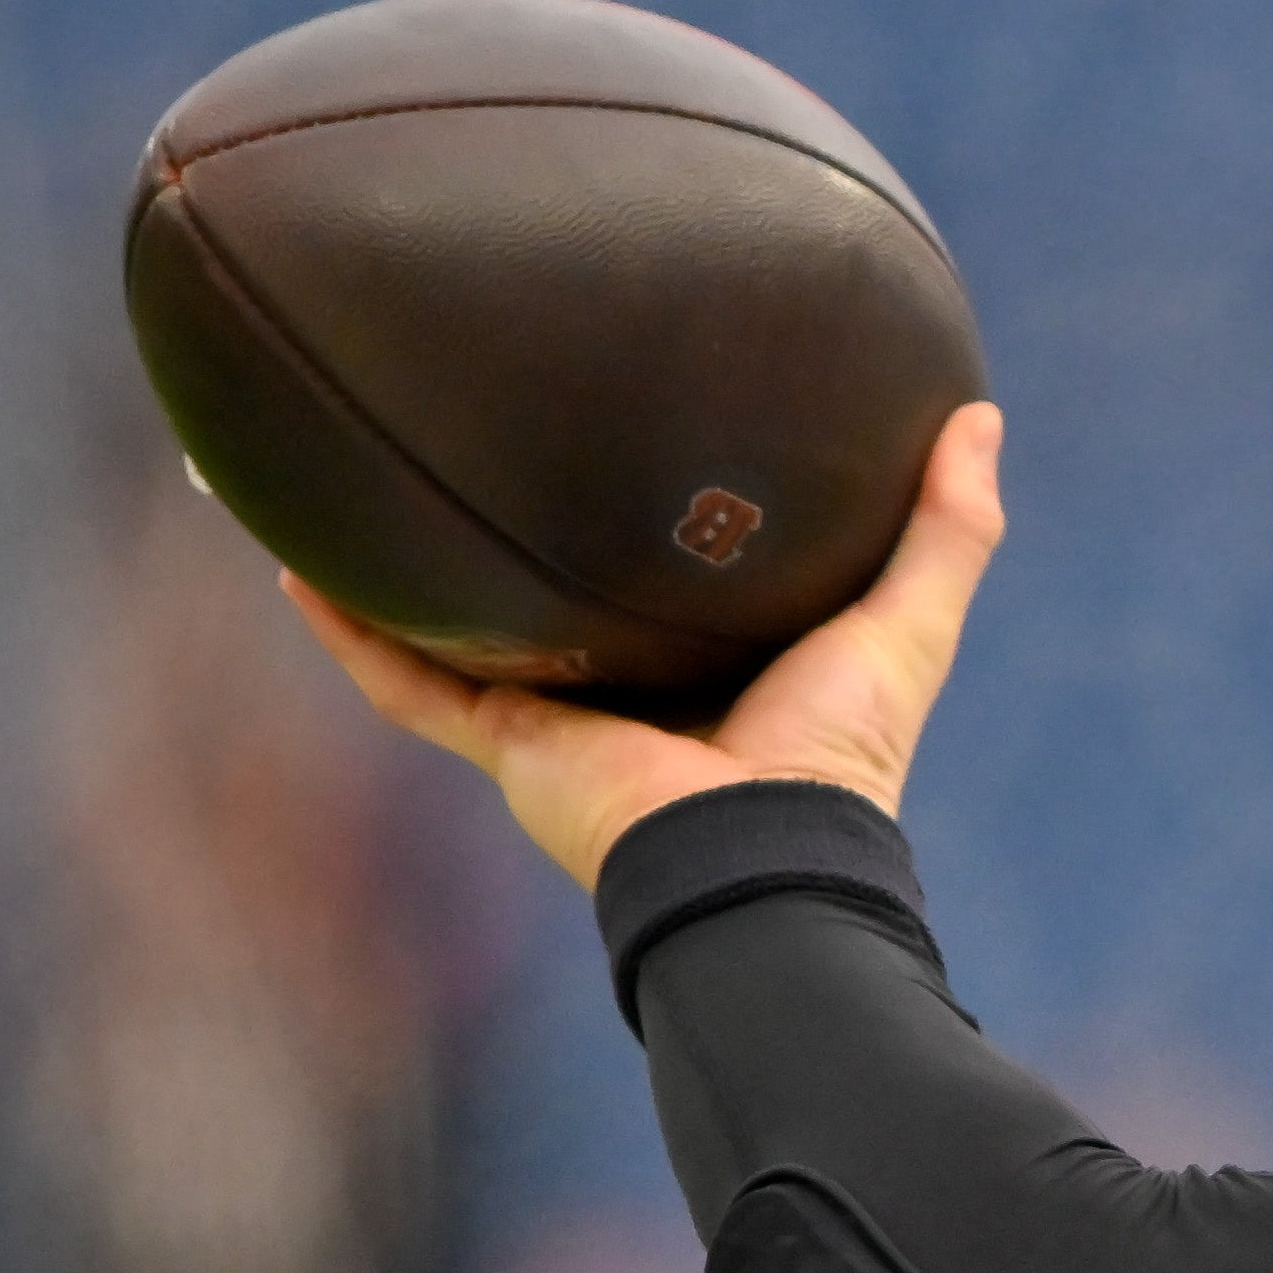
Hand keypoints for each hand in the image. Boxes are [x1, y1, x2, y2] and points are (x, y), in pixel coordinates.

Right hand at [280, 401, 1010, 887]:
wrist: (762, 853)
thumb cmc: (840, 754)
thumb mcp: (907, 623)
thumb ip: (947, 531)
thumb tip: (979, 418)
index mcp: (714, 666)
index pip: (666, 578)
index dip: (641, 515)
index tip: (613, 430)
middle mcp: (627, 692)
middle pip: (552, 599)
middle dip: (507, 535)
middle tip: (463, 434)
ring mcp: (557, 723)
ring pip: (455, 633)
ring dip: (396, 572)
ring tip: (337, 487)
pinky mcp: (508, 748)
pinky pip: (406, 680)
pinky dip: (348, 631)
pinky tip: (293, 565)